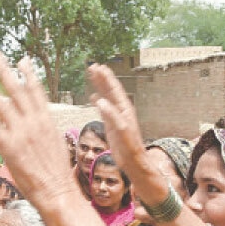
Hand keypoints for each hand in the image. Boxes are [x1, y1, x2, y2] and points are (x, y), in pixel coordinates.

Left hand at [0, 53, 75, 207]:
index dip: (28, 75)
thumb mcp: (53, 143)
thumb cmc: (56, 172)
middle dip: (5, 72)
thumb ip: (42, 129)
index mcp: (47, 120)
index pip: (36, 92)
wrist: (58, 191)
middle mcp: (34, 122)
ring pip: (1, 106)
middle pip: (17, 91)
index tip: (22, 60)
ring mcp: (22, 134)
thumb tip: (34, 122)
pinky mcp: (10, 148)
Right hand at [87, 63, 149, 179]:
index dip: (106, 78)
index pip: (114, 89)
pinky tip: (93, 97)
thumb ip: (111, 115)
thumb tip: (99, 101)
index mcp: (124, 108)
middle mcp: (120, 109)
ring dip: (99, 86)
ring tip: (92, 76)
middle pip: (109, 89)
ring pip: (106, 97)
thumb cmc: (129, 146)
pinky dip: (98, 101)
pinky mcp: (111, 123)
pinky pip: (103, 108)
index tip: (99, 67)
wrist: (132, 159)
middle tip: (93, 66)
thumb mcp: (121, 129)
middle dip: (101, 78)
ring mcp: (115, 116)